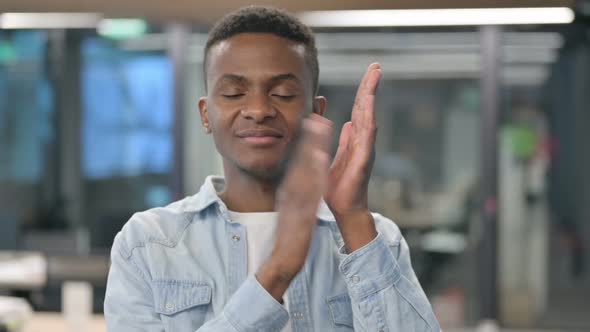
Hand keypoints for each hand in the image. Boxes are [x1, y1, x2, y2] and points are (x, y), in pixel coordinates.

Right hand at [257, 114, 332, 300]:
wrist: (286, 254)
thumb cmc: (290, 227)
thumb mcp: (290, 201)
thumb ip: (294, 185)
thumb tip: (300, 168)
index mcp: (290, 186)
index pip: (297, 160)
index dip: (305, 138)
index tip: (312, 118)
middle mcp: (291, 189)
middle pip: (300, 160)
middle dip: (309, 138)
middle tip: (316, 115)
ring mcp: (296, 199)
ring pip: (305, 170)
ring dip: (312, 149)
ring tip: (321, 129)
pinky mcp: (303, 210)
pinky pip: (311, 190)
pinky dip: (316, 174)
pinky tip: (323, 161)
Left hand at [325, 63, 381, 250]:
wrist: (344, 208)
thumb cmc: (339, 186)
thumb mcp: (335, 157)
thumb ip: (342, 140)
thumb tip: (346, 123)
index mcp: (355, 139)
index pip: (360, 109)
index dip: (364, 90)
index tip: (370, 71)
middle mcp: (363, 141)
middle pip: (367, 108)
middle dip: (370, 86)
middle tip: (376, 66)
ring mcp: (365, 150)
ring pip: (369, 118)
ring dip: (371, 97)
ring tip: (374, 78)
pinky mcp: (363, 161)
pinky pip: (366, 138)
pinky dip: (368, 121)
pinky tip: (369, 107)